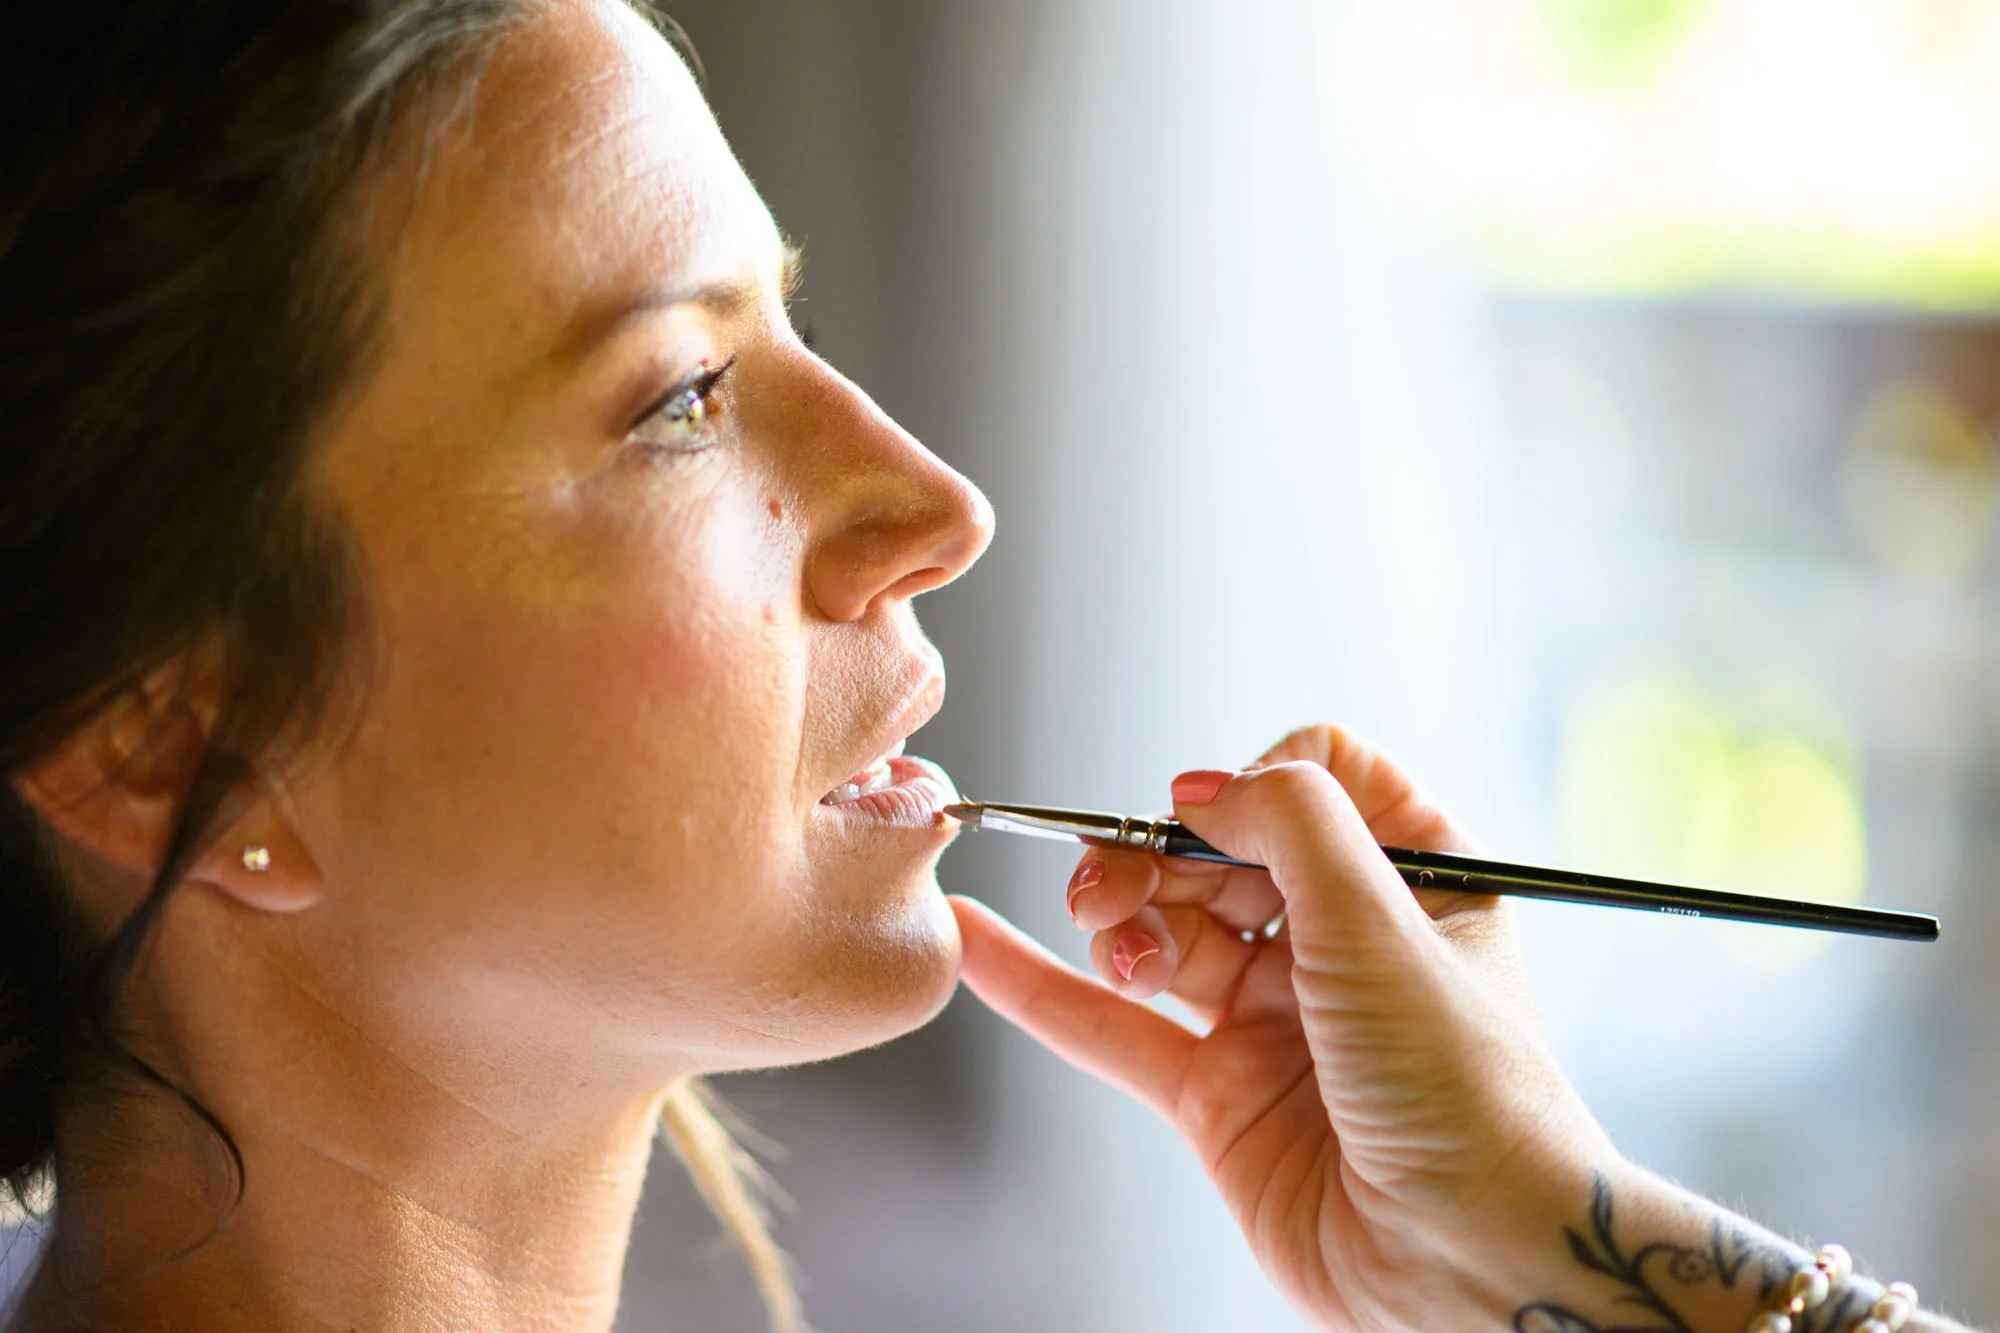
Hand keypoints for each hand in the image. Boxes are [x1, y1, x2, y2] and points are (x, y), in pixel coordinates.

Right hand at [950, 725, 1619, 1329]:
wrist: (1468, 1263)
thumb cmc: (1470, 1096)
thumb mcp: (1386, 923)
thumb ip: (1292, 825)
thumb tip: (1202, 788)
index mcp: (1412, 879)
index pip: (1313, 781)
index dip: (1251, 787)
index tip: (1212, 820)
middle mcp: (1341, 941)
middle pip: (1216, 854)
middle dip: (1154, 859)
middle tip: (1114, 889)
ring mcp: (1276, 1019)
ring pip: (1164, 933)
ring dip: (1118, 919)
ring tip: (1110, 940)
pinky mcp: (1220, 1095)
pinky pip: (1116, 1030)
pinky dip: (1043, 989)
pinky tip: (980, 947)